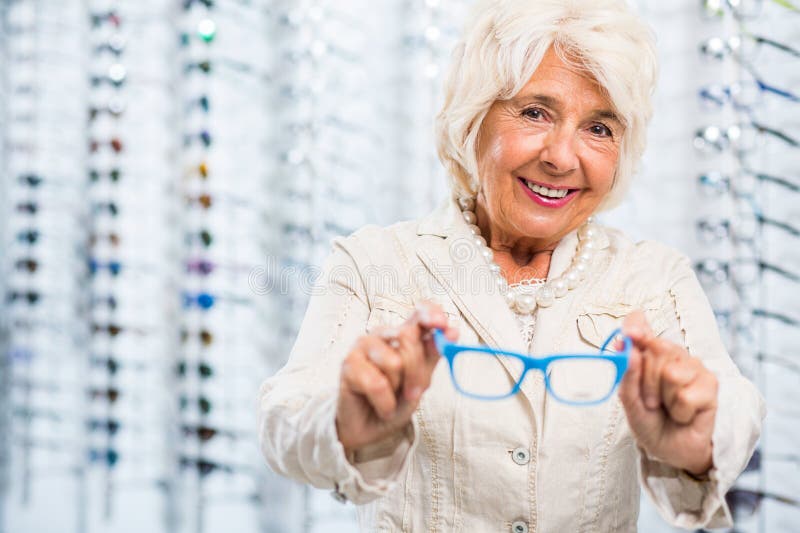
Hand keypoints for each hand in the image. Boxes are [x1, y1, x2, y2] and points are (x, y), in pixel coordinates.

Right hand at [335, 301, 457, 454]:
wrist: (371, 429)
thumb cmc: (396, 400)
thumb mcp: (422, 379)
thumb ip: (433, 355)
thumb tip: (452, 331)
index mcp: (404, 333)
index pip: (419, 311)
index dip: (431, 313)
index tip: (442, 324)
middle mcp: (383, 334)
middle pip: (409, 338)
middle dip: (417, 373)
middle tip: (413, 393)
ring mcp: (363, 345)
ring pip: (394, 362)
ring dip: (398, 389)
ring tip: (391, 398)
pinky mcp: (348, 363)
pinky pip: (377, 384)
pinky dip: (385, 403)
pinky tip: (380, 406)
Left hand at [617, 311, 717, 476]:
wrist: (672, 450)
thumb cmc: (650, 421)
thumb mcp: (630, 401)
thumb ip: (626, 375)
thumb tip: (627, 348)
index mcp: (648, 352)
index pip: (639, 324)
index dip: (635, 325)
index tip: (631, 334)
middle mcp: (673, 354)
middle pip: (656, 349)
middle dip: (647, 382)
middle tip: (651, 401)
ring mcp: (694, 367)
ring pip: (671, 373)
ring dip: (664, 399)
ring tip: (668, 408)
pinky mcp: (711, 384)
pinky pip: (686, 395)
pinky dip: (679, 412)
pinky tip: (684, 415)